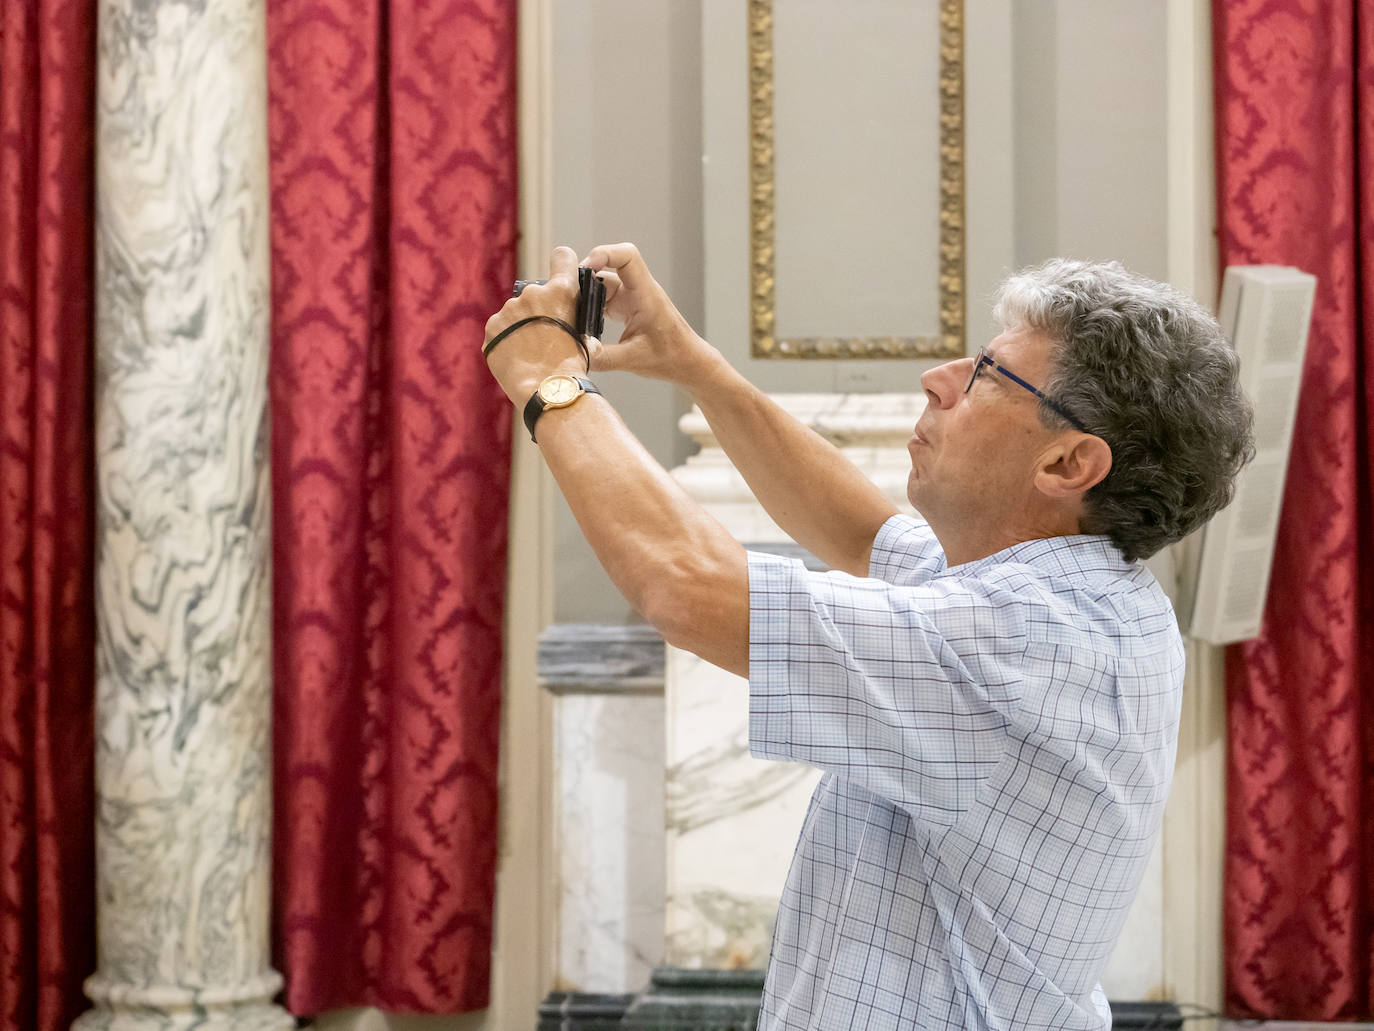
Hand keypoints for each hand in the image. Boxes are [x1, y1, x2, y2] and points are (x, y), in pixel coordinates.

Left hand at [483, 246, 588, 403]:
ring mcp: (508, 310)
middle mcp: (532, 294)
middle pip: (535, 295)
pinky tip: (515, 357)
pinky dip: (505, 340)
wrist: (547, 392)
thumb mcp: (584, 336)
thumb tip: (568, 318)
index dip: (563, 263)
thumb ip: (573, 317)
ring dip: (520, 326)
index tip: (560, 272)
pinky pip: (499, 329)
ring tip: (529, 353)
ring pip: (515, 313)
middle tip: (544, 337)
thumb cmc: (571, 369)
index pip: (562, 257)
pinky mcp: (491, 328)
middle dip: (537, 310)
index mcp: (561, 292)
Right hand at [581, 242, 719, 387]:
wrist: (687, 362)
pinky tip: (579, 324)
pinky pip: (601, 299)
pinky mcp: (624, 307)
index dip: (605, 254)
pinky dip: (588, 309)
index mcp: (645, 294)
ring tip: (568, 315)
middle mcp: (637, 290)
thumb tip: (576, 353)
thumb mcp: (634, 360)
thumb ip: (604, 356)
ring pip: (599, 286)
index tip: (586, 267)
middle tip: (565, 300)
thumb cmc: (671, 357)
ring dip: (583, 298)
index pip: (627, 257)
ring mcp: (630, 298)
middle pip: (604, 271)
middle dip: (583, 282)